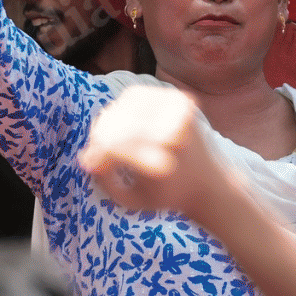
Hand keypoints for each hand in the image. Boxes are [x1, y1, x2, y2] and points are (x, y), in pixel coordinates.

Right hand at [79, 85, 222, 215]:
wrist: (208, 182)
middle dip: (99, 137)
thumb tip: (87, 156)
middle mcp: (174, 136)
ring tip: (112, 139)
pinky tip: (127, 124)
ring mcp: (179, 114)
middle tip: (98, 151)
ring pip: (122, 105)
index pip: (113, 146)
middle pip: (116, 123)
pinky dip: (124, 107)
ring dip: (110, 121)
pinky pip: (136, 94)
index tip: (91, 163)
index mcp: (162, 166)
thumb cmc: (165, 194)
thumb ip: (105, 181)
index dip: (96, 153)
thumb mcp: (131, 201)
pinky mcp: (180, 100)